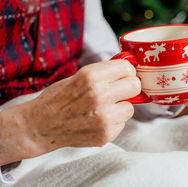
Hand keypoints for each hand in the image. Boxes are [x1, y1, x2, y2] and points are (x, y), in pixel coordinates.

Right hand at [0, 60, 139, 164]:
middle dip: (128, 87)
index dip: (125, 72)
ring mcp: (104, 117)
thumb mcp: (79, 76)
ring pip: (130, 107)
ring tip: (103, 108)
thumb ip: (104, 71)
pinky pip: (122, 123)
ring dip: (120, 107)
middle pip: (135, 86)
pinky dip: (113, 122)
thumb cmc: (59, 98)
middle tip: (118, 91)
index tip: (121, 75)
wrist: (40, 125)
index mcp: (91, 77)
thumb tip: (129, 64)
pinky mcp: (106, 133)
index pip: (127, 68)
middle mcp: (99, 95)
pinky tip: (97, 120)